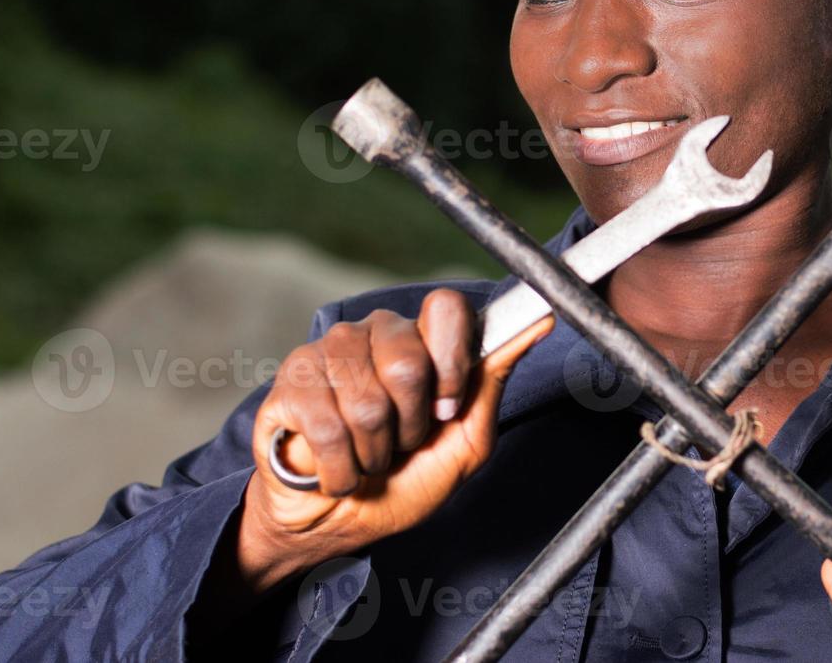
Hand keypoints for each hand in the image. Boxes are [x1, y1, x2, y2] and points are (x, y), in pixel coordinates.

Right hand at [238, 289, 552, 590]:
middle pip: (408, 361)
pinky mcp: (290, 382)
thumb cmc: (405, 479)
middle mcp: (376, 333)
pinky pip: (326, 424)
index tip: (448, 408)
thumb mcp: (465, 438)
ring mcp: (328, 352)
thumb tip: (541, 320)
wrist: (341, 524)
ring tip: (367, 456)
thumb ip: (494, 378)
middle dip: (411, 425)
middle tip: (401, 444)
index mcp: (422, 340)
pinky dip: (340, 467)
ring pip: (367, 400)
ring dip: (374, 451)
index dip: (452, 361)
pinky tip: (336, 469)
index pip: (446, 308)